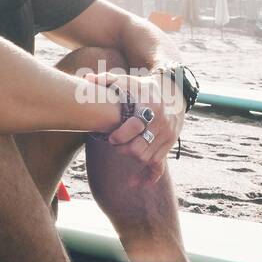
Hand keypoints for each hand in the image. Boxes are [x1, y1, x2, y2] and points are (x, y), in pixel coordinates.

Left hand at [85, 70, 184, 185]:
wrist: (174, 92)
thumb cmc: (143, 87)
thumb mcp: (127, 80)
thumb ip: (106, 79)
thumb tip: (87, 79)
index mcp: (151, 107)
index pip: (135, 126)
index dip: (120, 135)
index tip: (111, 137)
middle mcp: (162, 123)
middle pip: (139, 148)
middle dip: (123, 148)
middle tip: (115, 143)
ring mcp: (167, 137)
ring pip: (147, 158)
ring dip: (132, 157)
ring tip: (124, 148)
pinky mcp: (169, 146)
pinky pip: (159, 168)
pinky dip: (147, 177)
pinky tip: (133, 182)